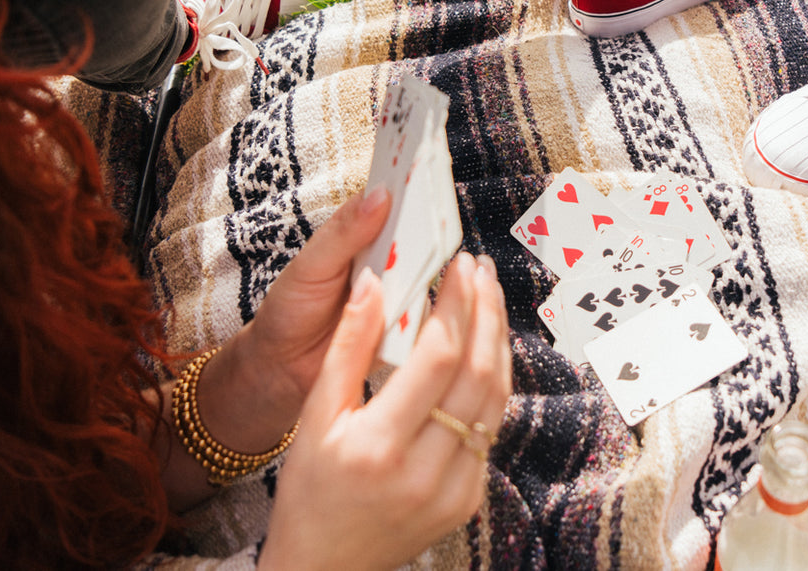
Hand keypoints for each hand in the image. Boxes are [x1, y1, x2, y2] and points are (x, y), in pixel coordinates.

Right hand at [260, 253, 511, 570]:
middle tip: (482, 272)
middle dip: (486, 312)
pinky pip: (491, 429)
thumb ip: (347, 347)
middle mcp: (423, 472)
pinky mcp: (469, 499)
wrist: (324, 567)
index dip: (456, 305)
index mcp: (378, 446)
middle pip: (478, 373)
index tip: (458, 267)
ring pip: (495, 400)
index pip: (438, 358)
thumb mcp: (314, 417)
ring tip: (489, 300)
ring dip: (498, 342)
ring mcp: (454, 490)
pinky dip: (492, 383)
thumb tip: (374, 282)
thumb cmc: (309, 492)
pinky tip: (483, 352)